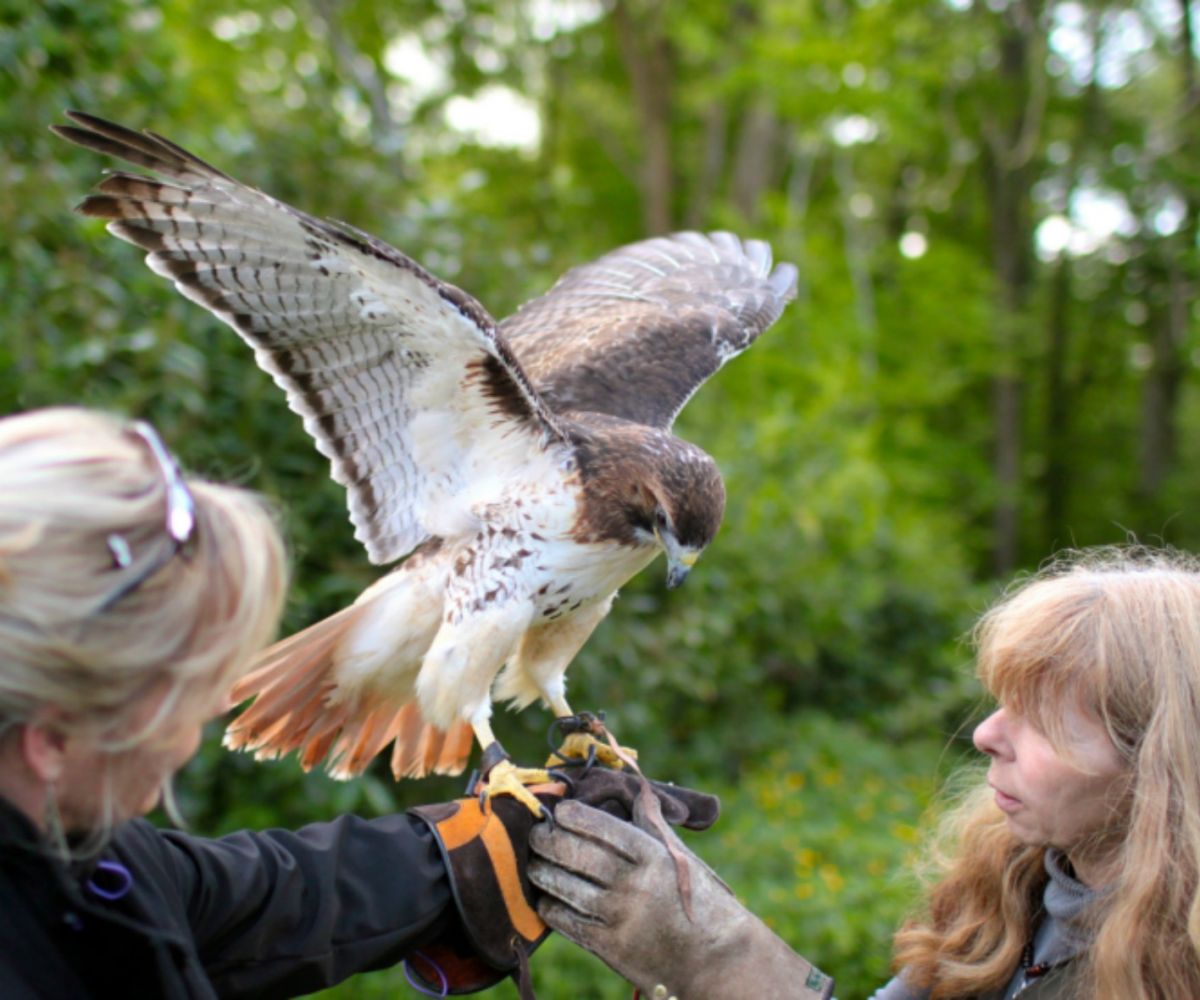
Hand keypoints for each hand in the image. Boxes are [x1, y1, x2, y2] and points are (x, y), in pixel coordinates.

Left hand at [529, 797, 833, 999]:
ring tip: (535, 862)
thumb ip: (653, 825)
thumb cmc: (699, 902)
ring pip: (563, 886)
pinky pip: (567, 921)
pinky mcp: (609, 947)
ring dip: (542, 871)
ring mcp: (618, 916)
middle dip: (548, 839)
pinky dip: (550, 906)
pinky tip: (545, 896)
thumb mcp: (681, 858)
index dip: (573, 815)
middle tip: (537, 833)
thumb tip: (640, 791)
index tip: (560, 810)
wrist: (715, 959)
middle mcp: (632, 883)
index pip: (601, 826)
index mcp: (651, 855)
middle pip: (574, 853)